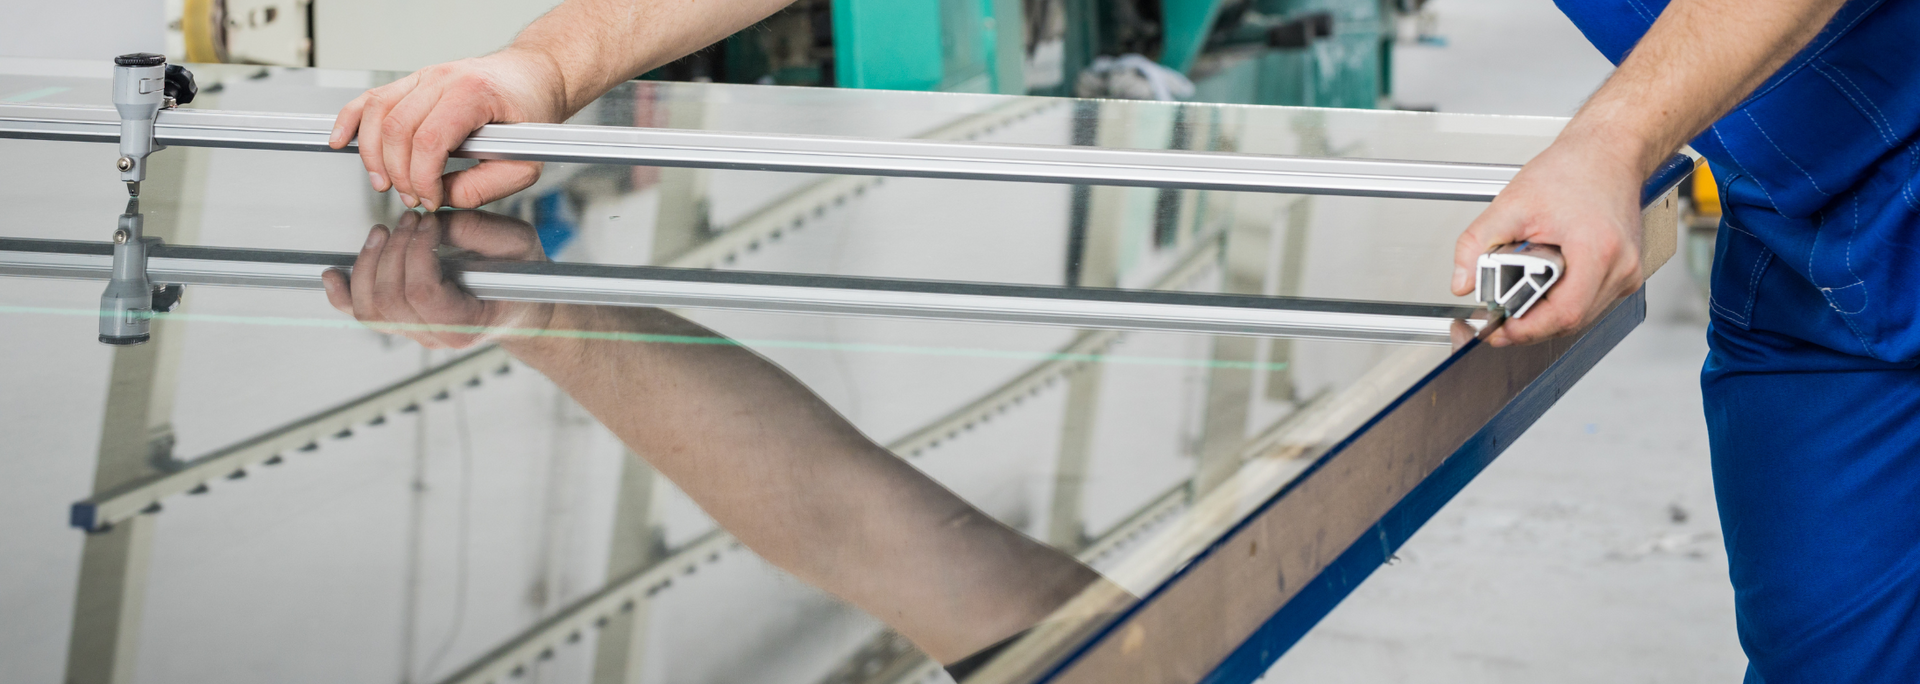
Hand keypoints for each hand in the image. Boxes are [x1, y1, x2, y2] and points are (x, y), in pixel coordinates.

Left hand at [323, 210, 552, 348]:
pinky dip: (341, 294)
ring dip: (368, 264)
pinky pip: (362, 314)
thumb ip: (477, 230)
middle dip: (393, 250)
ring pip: (369, 308)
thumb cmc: (524, 277)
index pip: (423, 294)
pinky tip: (332, 273)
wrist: (524, 305)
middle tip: (407, 220)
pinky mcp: (401, 322)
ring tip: (383, 233)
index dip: (416, 253)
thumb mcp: (518, 243)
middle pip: (390, 299)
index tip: (427, 223)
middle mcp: (437, 335)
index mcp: (468, 322)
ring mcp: (415, 332)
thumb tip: (430, 221)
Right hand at [329, 49, 567, 209]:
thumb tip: (444, 197)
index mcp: (474, 94)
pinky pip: (371, 98)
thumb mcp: (526, 162)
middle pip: (398, 130)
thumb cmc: (530, 112)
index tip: (430, 199)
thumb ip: (486, 187)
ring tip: (384, 183)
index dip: (423, 178)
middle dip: (398, 173)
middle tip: (411, 197)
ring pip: (378, 113)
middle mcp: (444, 79)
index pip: (430, 140)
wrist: (531, 77)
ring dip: (373, 155)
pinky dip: (351, 120)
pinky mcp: (412, 82)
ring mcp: (425, 77)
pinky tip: (340, 140)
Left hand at [1450, 136, 1645, 346]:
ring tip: (1521, 294)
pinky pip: (1590, 303)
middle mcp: (1622, 267)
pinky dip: (1563, 301)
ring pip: (1580, 316)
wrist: (1608, 151)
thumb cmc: (1573, 170)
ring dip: (1546, 313)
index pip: (1561, 315)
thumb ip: (1476, 244)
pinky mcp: (1627, 273)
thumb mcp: (1511, 205)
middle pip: (1569, 321)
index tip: (1497, 329)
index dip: (1524, 329)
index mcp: (1597, 251)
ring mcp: (1629, 272)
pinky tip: (1545, 286)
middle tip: (1499, 314)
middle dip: (1530, 322)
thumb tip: (1463, 281)